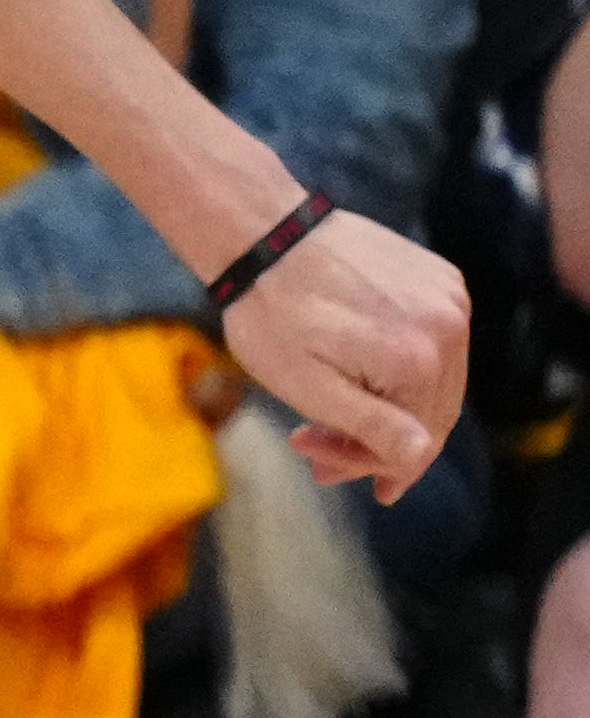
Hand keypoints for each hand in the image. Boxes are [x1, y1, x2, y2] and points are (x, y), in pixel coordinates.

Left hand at [222, 204, 467, 497]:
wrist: (267, 236)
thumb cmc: (274, 316)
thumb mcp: (310, 387)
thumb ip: (370, 425)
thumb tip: (421, 456)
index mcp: (421, 360)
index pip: (418, 439)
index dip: (379, 467)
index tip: (345, 481)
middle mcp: (451, 326)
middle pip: (430, 410)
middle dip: (374, 442)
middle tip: (316, 454)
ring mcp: (449, 296)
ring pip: (433, 378)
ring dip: (386, 405)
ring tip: (322, 420)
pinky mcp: (438, 277)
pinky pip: (431, 340)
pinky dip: (396, 367)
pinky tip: (350, 373)